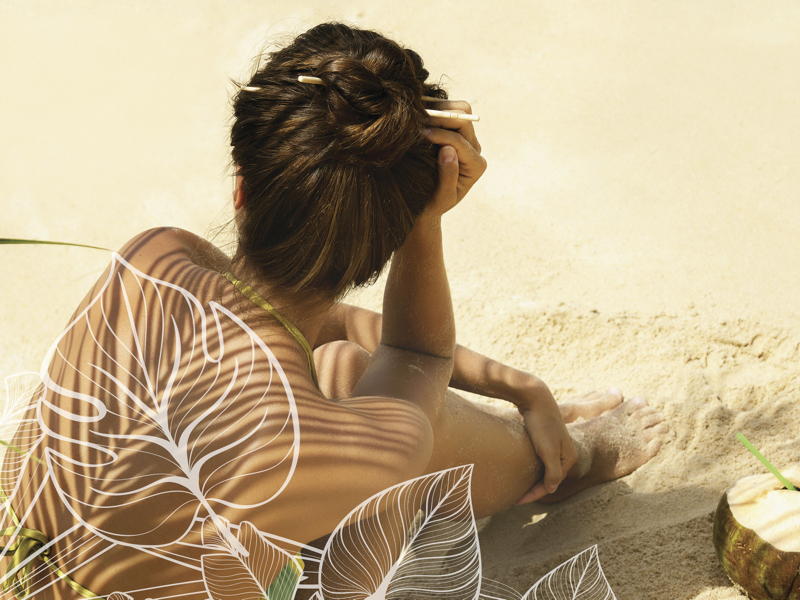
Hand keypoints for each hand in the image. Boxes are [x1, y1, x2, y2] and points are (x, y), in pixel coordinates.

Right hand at [421, 100, 486, 216]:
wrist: (428, 205)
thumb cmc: (433, 204)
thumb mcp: (442, 198)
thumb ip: (448, 176)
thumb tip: (448, 150)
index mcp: (476, 165)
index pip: (459, 141)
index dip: (440, 134)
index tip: (419, 134)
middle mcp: (474, 149)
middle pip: (463, 117)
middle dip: (440, 116)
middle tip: (417, 121)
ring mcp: (465, 138)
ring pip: (458, 110)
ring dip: (437, 110)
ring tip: (416, 117)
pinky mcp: (453, 132)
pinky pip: (447, 111)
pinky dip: (433, 109)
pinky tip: (416, 116)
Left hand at [512, 383, 577, 503]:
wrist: (535, 397)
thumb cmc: (541, 424)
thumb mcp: (548, 451)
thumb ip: (553, 473)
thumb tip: (551, 489)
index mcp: (569, 457)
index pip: (551, 483)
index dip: (534, 494)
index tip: (516, 501)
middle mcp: (566, 452)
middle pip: (549, 477)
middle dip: (534, 488)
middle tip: (516, 498)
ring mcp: (556, 444)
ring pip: (544, 468)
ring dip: (532, 478)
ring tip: (518, 487)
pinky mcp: (546, 437)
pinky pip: (539, 458)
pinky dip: (531, 466)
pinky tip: (521, 469)